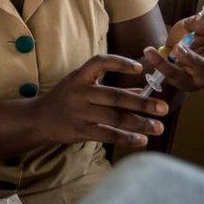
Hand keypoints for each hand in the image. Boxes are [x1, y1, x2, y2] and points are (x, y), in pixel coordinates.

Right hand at [35, 54, 168, 147]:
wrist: (39, 118)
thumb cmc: (66, 98)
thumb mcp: (82, 86)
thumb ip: (110, 88)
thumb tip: (141, 89)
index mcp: (79, 76)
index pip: (100, 63)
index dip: (120, 63)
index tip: (140, 69)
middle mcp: (79, 92)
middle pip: (115, 96)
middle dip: (142, 103)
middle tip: (164, 108)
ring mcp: (79, 112)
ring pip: (114, 118)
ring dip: (139, 123)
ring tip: (158, 127)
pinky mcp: (80, 131)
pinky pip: (107, 135)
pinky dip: (126, 138)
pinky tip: (141, 140)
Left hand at [143, 13, 203, 91]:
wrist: (169, 52)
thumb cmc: (188, 37)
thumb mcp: (192, 25)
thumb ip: (197, 22)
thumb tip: (201, 18)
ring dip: (193, 59)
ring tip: (179, 48)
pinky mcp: (188, 84)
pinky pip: (177, 76)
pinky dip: (162, 64)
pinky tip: (150, 52)